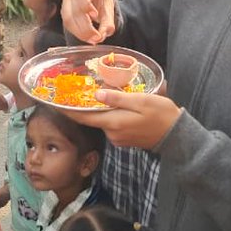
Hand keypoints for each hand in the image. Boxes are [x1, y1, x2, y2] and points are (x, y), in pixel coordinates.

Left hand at [60, 89, 181, 150]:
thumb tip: (95, 95)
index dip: (68, 110)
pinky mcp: (124, 139)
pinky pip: (111, 125)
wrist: (176, 135)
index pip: (84, 117)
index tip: (54, 102)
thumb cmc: (161, 114)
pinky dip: (107, 115)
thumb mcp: (141, 101)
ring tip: (93, 93)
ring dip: (97, 110)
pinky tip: (111, 104)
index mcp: (114, 122)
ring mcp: (118, 138)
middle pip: (91, 118)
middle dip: (81, 107)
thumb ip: (117, 98)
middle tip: (72, 91)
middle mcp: (113, 133)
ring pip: (102, 121)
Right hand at [62, 0, 116, 43]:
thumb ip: (107, 23)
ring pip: (69, 18)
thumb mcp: (108, 11)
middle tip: (96, 37)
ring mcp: (67, 1)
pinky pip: (67, 24)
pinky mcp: (64, 12)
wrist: (96, 2)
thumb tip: (102, 35)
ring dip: (81, 32)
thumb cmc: (101, 3)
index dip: (86, 4)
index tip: (95, 15)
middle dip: (86, 26)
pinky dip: (77, 33)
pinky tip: (86, 37)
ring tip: (92, 40)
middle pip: (75, 8)